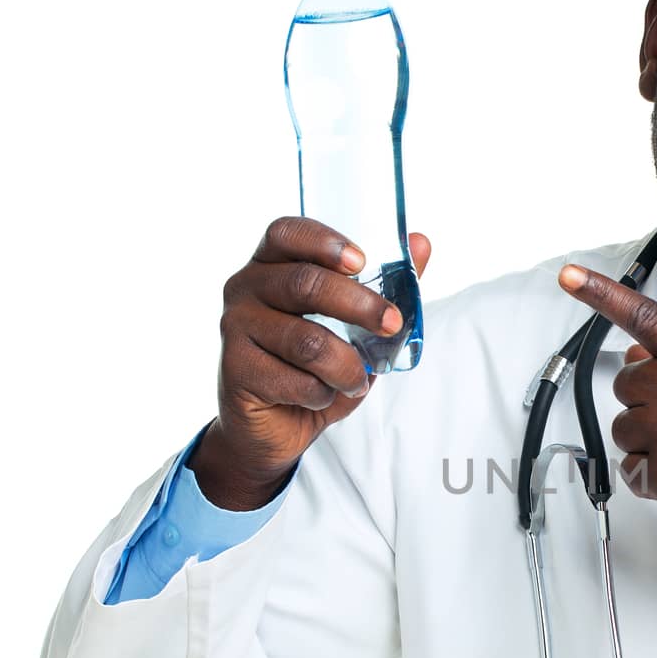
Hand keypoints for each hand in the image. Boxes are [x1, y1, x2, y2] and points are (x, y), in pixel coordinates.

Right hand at [191, 218, 431, 508]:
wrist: (278, 425)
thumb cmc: (316, 366)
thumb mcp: (356, 325)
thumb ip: (385, 283)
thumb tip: (421, 242)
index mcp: (272, 264)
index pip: (287, 233)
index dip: (323, 242)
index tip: (361, 261)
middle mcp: (245, 287)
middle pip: (304, 283)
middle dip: (359, 305)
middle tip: (391, 324)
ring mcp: (235, 327)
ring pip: (306, 341)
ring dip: (345, 366)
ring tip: (356, 380)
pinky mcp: (235, 369)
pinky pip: (295, 381)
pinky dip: (322, 393)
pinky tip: (321, 396)